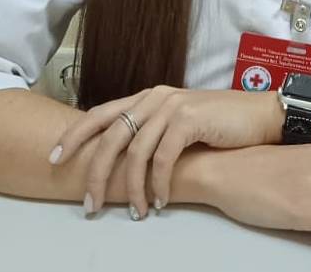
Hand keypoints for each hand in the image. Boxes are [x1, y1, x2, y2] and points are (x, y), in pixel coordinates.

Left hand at [49, 86, 280, 217]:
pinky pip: (163, 157)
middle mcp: (155, 96)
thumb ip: (151, 133)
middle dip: (94, 171)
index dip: (74, 135)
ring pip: (136, 150)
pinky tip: (160, 201)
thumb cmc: (218, 125)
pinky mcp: (190, 118)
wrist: (257, 115)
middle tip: (87, 204)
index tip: (53, 158)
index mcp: (147, 97)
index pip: (101, 113)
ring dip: (130, 187)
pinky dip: (158, 183)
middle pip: (111, 134)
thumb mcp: (177, 124)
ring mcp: (172, 105)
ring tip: (133, 212)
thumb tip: (120, 162)